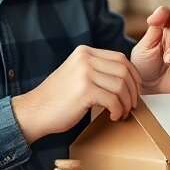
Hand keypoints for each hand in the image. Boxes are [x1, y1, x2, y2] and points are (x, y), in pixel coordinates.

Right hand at [11, 45, 141, 141]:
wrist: (34, 111)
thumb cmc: (58, 99)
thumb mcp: (77, 74)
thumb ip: (97, 70)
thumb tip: (127, 78)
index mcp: (84, 52)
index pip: (121, 59)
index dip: (133, 77)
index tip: (135, 92)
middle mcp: (85, 59)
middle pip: (124, 71)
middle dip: (133, 91)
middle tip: (131, 106)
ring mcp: (84, 73)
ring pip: (121, 86)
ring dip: (126, 103)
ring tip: (121, 113)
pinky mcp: (84, 90)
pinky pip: (113, 100)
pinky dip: (117, 110)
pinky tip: (112, 117)